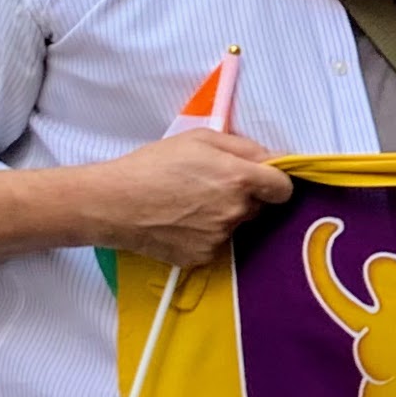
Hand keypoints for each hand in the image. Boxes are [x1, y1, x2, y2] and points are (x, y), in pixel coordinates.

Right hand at [87, 129, 294, 266]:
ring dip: (222, 216)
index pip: (283, 189)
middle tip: (209, 187)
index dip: (274, 183)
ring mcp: (220, 238)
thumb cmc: (153, 165)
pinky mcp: (202, 257)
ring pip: (235, 226)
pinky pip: (215, 244)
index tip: (262, 181)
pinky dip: (203, 236)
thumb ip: (244, 147)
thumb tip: (273, 158)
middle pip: (257, 206)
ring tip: (187, 205)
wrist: (112, 202)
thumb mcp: (200, 139)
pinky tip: (179, 223)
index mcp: (239, 179)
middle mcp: (235, 211)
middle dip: (243, 197)